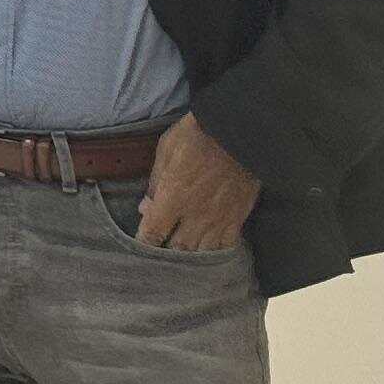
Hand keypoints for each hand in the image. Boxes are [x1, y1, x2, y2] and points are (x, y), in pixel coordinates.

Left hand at [135, 113, 262, 250]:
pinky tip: (210, 248)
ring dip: (190, 254)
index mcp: (173, 197)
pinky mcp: (238, 217)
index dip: (145, 243)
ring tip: (184, 252)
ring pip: (202, 252)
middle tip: (162, 248)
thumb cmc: (199, 133)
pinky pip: (226, 246)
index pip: (153, 234)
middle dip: (167, 251)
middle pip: (177, 249)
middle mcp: (195, 214)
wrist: (241, 129)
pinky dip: (216, 251)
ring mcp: (218, 218)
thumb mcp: (167, 149)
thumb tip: (146, 207)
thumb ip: (155, 181)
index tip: (142, 244)